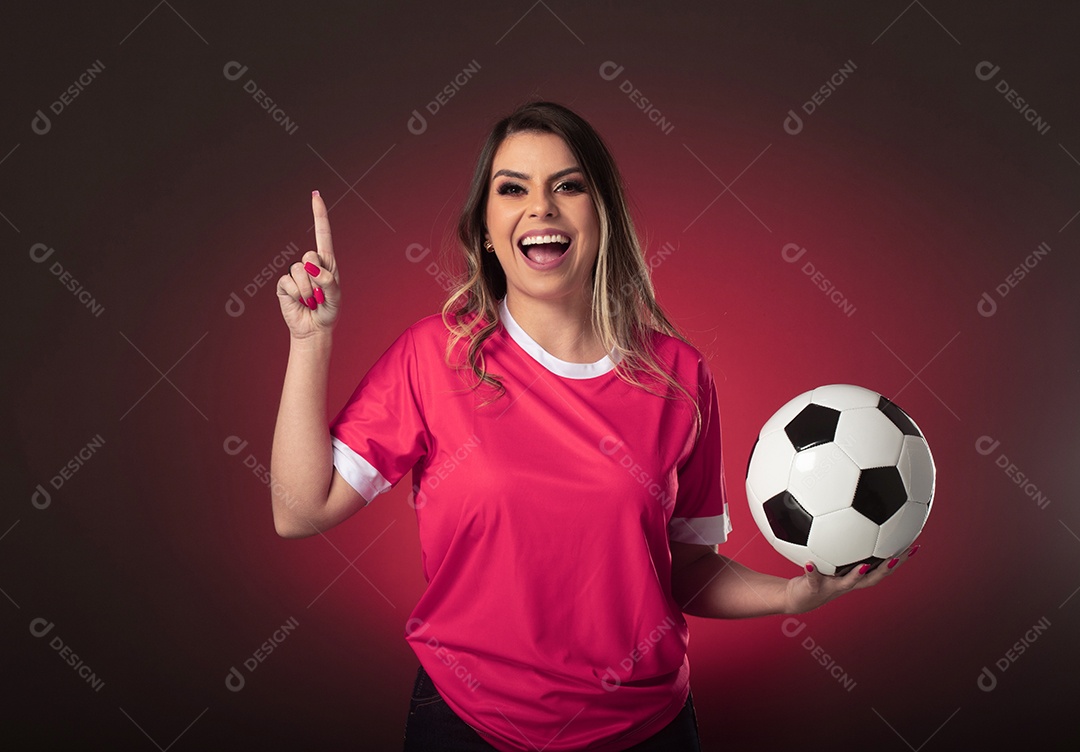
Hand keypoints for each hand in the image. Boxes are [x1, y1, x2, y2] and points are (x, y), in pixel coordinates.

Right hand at [276, 191, 340, 338]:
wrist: (314, 328)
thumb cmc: (328, 311)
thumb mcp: (335, 296)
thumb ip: (327, 280)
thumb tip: (311, 266)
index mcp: (327, 262)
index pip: (322, 233)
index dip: (318, 214)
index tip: (315, 195)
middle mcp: (311, 264)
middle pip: (310, 255)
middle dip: (317, 276)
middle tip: (319, 294)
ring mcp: (296, 273)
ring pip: (299, 270)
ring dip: (308, 290)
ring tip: (311, 300)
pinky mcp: (284, 284)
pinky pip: (288, 282)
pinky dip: (297, 295)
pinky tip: (300, 302)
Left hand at [783, 544, 919, 613]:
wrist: (799, 596)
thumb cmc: (819, 573)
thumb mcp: (832, 556)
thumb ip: (843, 542)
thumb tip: (851, 516)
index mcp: (856, 575)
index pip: (882, 568)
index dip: (899, 560)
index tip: (914, 546)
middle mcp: (848, 583)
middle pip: (872, 579)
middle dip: (886, 569)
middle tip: (898, 557)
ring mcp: (832, 586)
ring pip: (848, 583)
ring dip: (856, 576)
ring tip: (862, 565)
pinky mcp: (813, 587)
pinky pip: (813, 579)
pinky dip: (812, 571)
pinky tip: (809, 563)